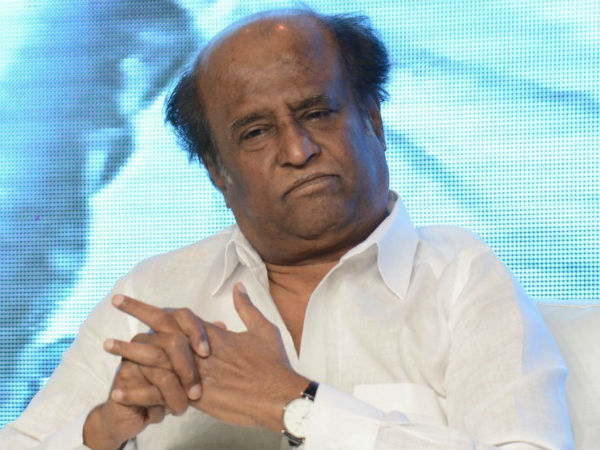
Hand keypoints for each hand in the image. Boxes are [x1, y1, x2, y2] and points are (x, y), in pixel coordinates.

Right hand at [84, 298, 210, 448]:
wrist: (133, 413)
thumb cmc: (166, 388)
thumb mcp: (186, 368)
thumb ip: (201, 345)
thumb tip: (221, 324)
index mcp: (165, 332)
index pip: (183, 316)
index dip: (197, 332)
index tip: (206, 353)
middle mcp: (148, 339)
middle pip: (173, 341)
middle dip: (188, 370)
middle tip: (196, 394)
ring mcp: (132, 357)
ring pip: (163, 372)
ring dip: (175, 397)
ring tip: (181, 410)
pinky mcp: (124, 377)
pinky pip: (147, 391)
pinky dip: (159, 406)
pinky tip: (161, 414)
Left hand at [106, 283, 308, 432]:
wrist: (278, 395)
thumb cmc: (273, 363)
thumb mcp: (263, 330)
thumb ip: (247, 309)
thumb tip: (239, 287)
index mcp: (211, 333)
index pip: (175, 314)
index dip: (149, 307)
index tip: (128, 299)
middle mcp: (198, 350)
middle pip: (160, 330)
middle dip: (136, 316)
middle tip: (114, 304)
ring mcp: (194, 372)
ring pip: (155, 358)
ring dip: (129, 352)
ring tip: (106, 347)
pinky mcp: (195, 396)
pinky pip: (161, 392)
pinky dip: (139, 391)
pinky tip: (119, 391)